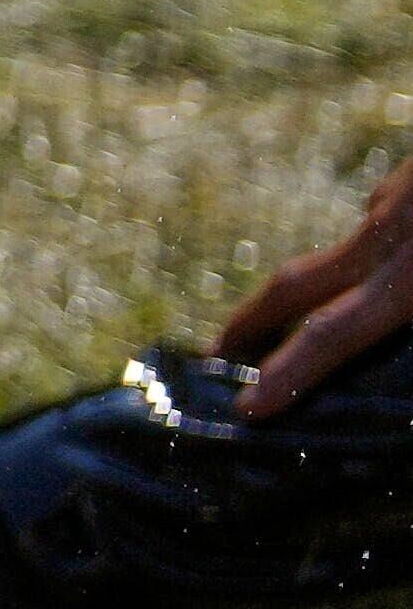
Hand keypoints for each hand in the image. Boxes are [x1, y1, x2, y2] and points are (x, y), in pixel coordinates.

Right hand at [218, 153, 412, 411]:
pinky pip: (389, 221)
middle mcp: (392, 237)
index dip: (286, 376)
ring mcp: (400, 197)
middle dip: (250, 323)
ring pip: (353, 249)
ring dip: (336, 284)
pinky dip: (388, 248)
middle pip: (296, 284)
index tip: (246, 411)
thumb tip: (403, 325)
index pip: (332, 335)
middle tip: (215, 355)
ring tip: (340, 308)